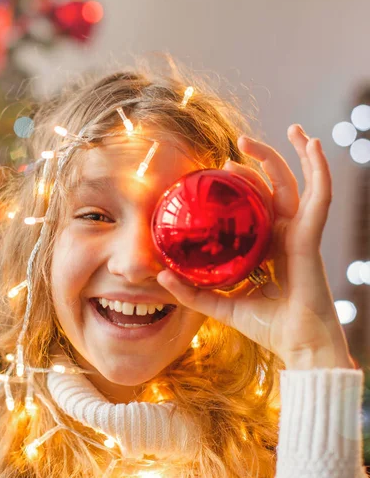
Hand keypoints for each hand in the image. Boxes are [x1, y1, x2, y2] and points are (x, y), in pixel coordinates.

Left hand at [157, 124, 354, 368]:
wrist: (299, 349)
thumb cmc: (268, 328)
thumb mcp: (220, 304)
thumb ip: (191, 292)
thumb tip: (158, 276)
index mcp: (267, 247)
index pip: (257, 205)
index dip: (243, 184)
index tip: (222, 170)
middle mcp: (285, 236)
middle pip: (275, 188)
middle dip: (261, 161)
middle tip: (237, 143)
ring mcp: (300, 236)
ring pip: (296, 185)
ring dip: (289, 155)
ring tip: (286, 128)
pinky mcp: (310, 240)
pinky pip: (318, 200)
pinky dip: (319, 172)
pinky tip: (313, 147)